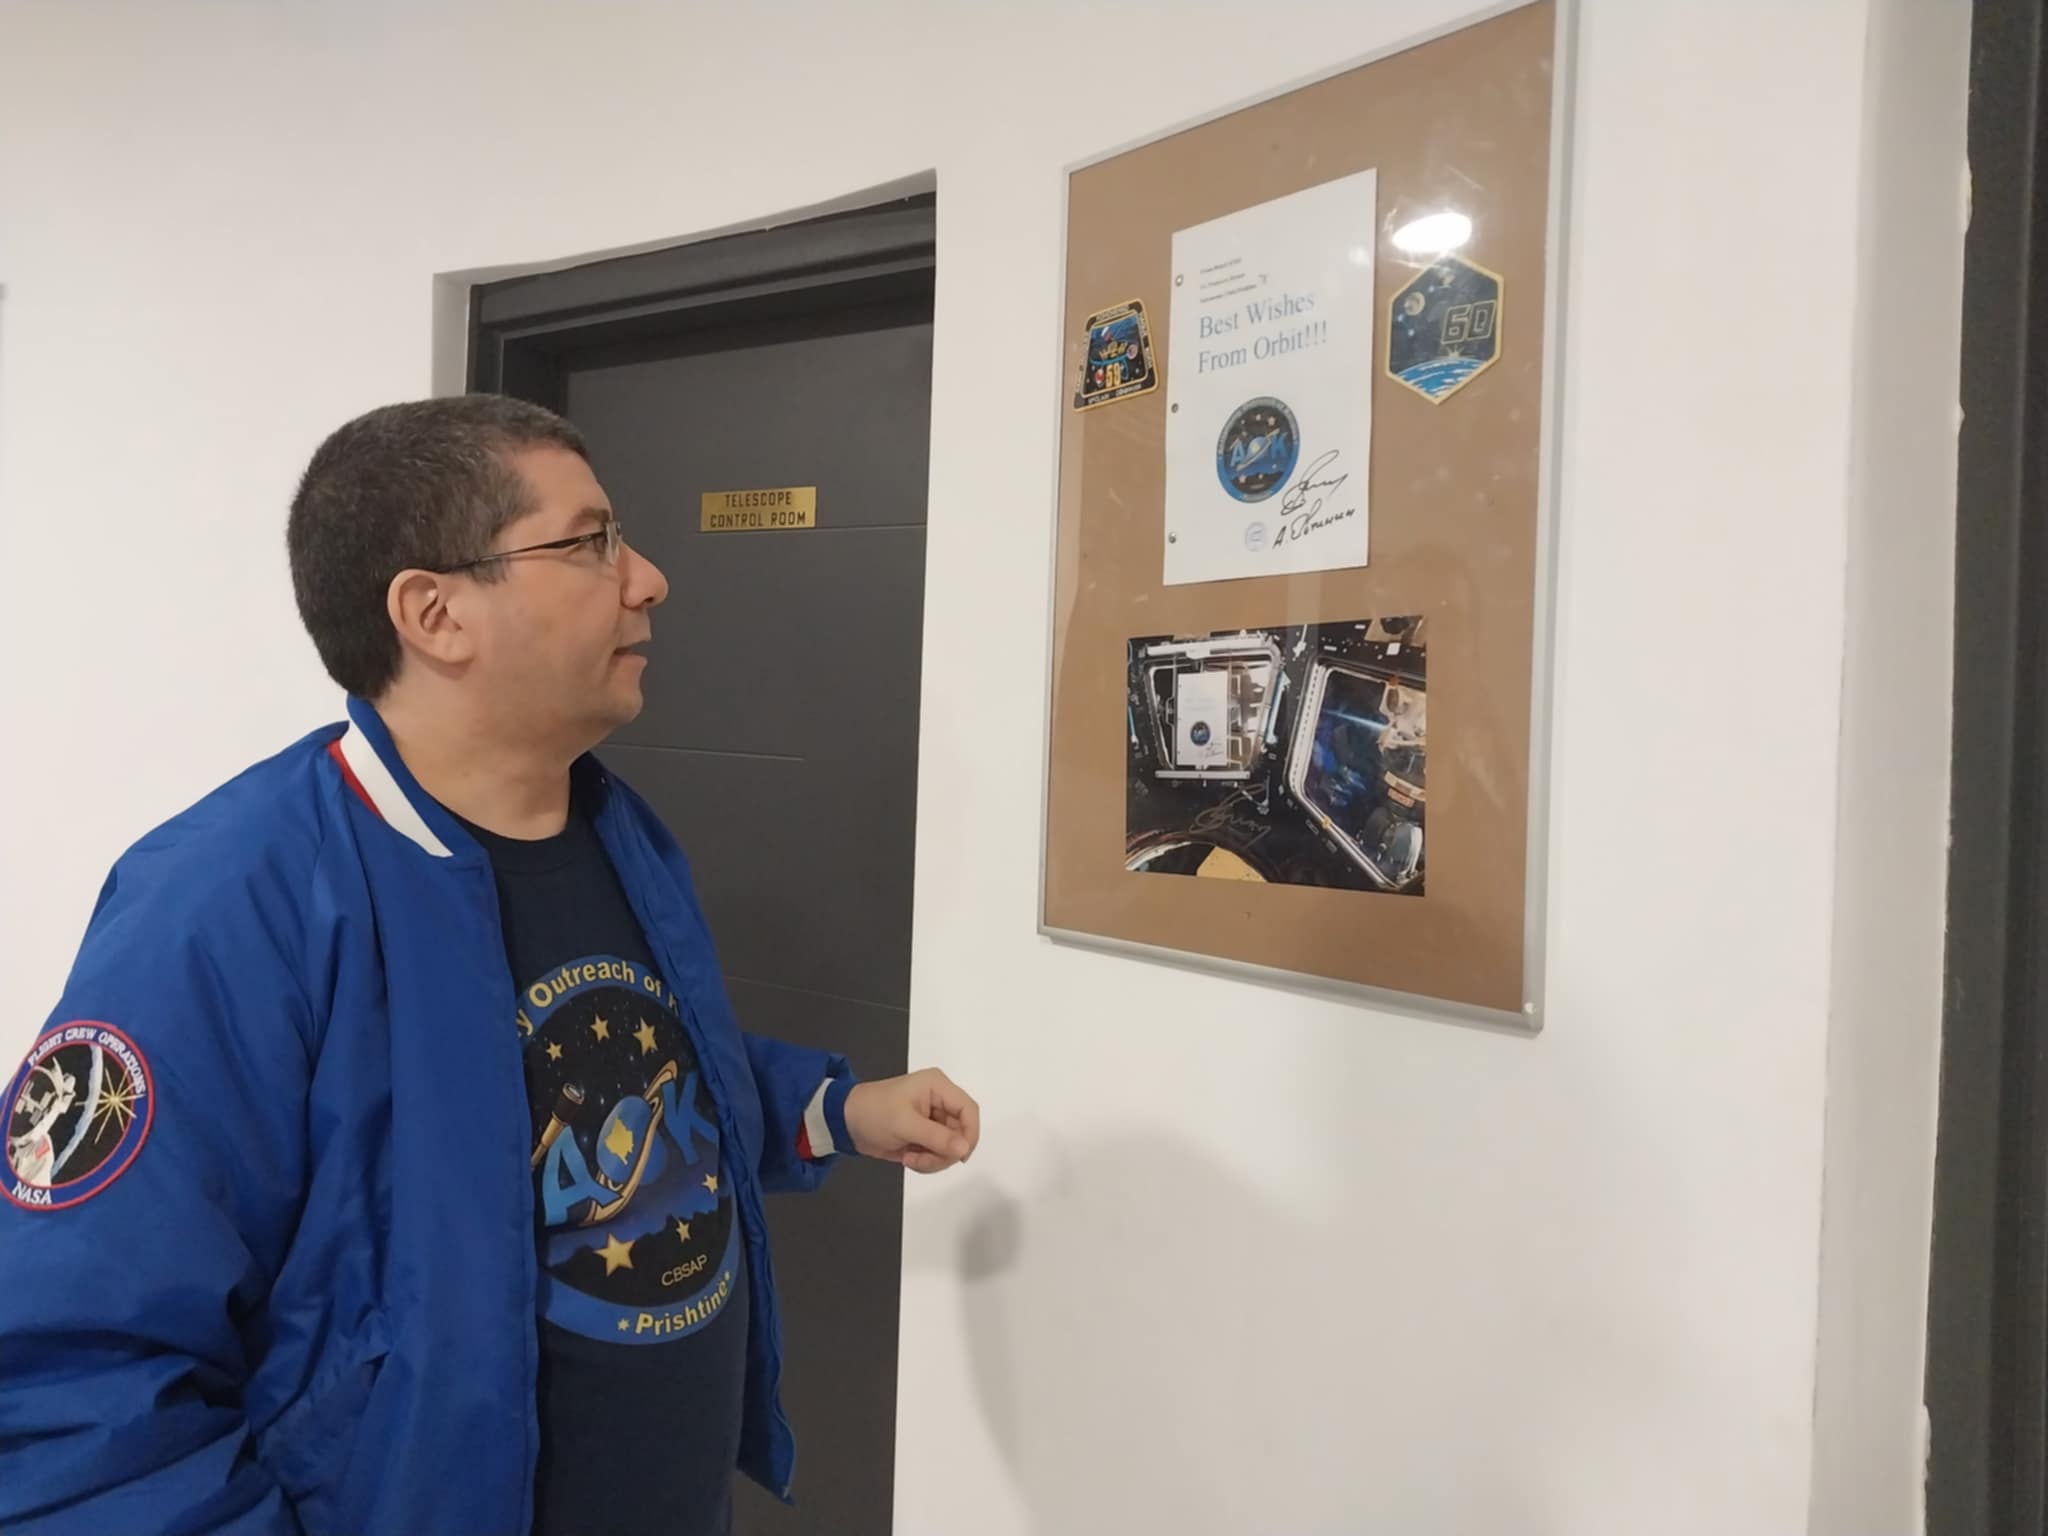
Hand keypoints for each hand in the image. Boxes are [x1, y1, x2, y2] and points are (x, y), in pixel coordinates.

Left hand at [844, 1069, 979, 1173]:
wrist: (844, 1123)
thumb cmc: (874, 1113)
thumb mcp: (904, 1124)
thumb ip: (937, 1137)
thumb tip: (964, 1150)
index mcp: (938, 1087)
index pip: (968, 1110)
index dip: (970, 1134)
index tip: (960, 1156)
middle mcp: (940, 1102)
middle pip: (961, 1132)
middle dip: (945, 1152)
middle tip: (922, 1160)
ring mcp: (933, 1120)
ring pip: (951, 1147)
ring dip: (934, 1160)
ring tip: (911, 1159)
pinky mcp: (925, 1136)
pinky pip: (938, 1153)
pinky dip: (927, 1162)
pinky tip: (908, 1158)